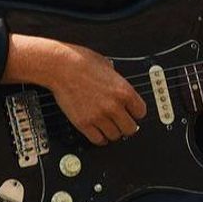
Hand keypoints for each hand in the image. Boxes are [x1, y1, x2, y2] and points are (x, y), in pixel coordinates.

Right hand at [4, 35, 146, 145]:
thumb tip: (119, 87)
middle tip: (121, 123)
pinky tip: (98, 132)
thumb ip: (117, 81)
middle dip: (126, 126)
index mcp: (124, 91)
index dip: (136, 113)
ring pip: (114, 136)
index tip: (132, 113)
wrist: (61, 66)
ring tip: (108, 127)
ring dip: (112, 132)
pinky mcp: (84, 123)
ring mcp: (99, 116)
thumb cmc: (81, 61)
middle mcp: (114, 106)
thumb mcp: (108, 66)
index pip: (141, 112)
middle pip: (130, 129)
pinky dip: (99, 138)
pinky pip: (98, 140)